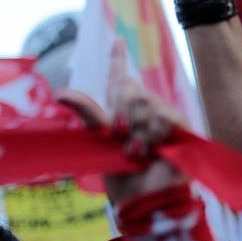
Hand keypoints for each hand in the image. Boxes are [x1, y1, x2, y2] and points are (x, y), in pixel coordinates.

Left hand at [58, 41, 186, 203]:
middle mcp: (144, 113)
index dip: (118, 59)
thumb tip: (60, 92)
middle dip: (123, 116)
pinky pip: (164, 117)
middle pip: (131, 90)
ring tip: (141, 153)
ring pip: (147, 102)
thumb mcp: (100, 144)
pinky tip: (154, 150)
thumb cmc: (123, 178)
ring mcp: (163, 119)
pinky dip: (156, 134)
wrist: (147, 199)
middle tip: (125, 144)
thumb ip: (89, 114)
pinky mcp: (180, 129)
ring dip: (139, 131)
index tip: (117, 40)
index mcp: (122, 114)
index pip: (121, 79)